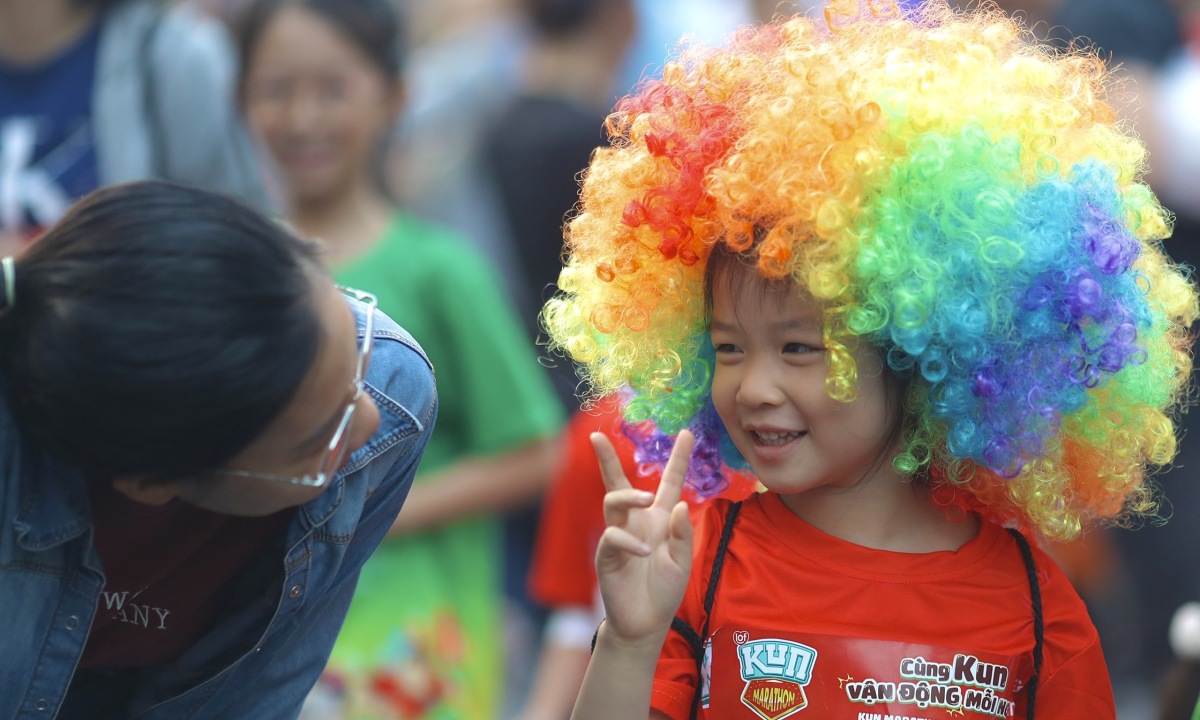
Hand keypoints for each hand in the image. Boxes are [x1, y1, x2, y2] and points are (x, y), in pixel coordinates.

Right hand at [591, 429, 693, 645]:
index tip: (688, 432)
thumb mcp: (683, 562)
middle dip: (607, 458)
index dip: (679, 458)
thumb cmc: (664, 591)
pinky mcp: (607, 554)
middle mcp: (636, 521)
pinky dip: (629, 541)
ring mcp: (619, 535)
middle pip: (619, 482)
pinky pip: (613, 537)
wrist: (645, 624)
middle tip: (597, 436)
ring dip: (628, 495)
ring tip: (645, 499)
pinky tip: (644, 552)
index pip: (670, 482)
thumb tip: (681, 505)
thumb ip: (683, 534)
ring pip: (612, 501)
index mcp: (659, 519)